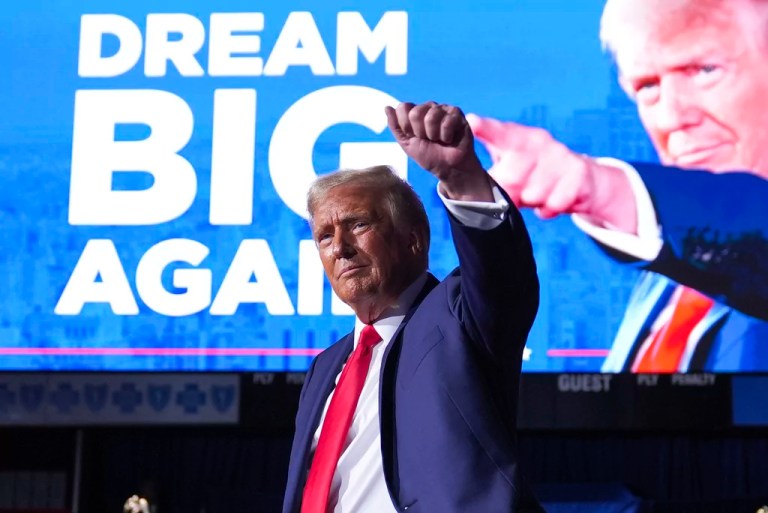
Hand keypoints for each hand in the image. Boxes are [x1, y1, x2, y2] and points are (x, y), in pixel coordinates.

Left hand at [385, 102, 491, 200]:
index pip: (403, 108)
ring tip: (439, 140)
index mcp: (415, 112)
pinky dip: (446, 136)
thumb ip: (395, 126)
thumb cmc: (428, 156)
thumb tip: (386, 107)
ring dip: (434, 135)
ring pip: (431, 117)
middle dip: (420, 132)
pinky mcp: (457, 114)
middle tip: (428, 140)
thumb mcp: (406, 143)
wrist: (448, 168)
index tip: (413, 137)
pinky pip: (447, 122)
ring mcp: (443, 109)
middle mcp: (428, 107)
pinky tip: (450, 139)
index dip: (406, 126)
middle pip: (415, 113)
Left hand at [468, 114, 637, 232]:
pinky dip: (550, 209)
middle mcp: (538, 140)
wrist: (582, 180)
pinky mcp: (578, 171)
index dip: (486, 128)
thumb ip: (492, 178)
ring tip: (540, 193)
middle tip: (519, 191)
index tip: (472, 122)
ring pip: (534, 194)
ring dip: (534, 202)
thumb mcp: (509, 171)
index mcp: (515, 137)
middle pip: (512, 178)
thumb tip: (477, 197)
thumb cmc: (533, 175)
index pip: (498, 132)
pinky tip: (554, 199)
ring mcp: (560, 154)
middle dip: (512, 193)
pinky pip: (555, 203)